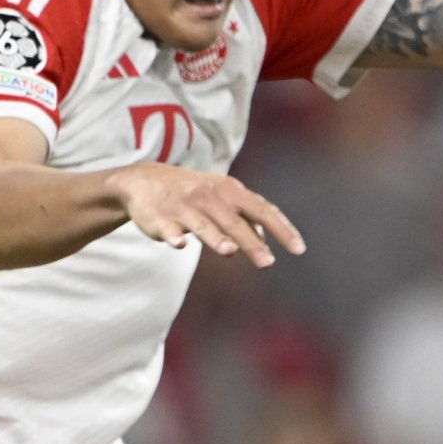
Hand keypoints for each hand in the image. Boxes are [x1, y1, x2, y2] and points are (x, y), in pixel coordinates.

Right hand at [112, 162, 305, 266]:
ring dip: (215, 237)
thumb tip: (266, 238)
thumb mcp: (220, 197)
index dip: (281, 229)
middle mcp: (209, 196)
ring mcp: (184, 207)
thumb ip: (244, 216)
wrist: (143, 180)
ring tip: (229, 251)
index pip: (261, 210)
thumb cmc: (191, 192)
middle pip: (234, 221)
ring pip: (203, 224)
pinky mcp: (160, 218)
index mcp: (229, 191)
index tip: (298, 249)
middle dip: (251, 242)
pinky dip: (173, 237)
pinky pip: (168, 229)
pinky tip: (179, 245)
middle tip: (268, 263)